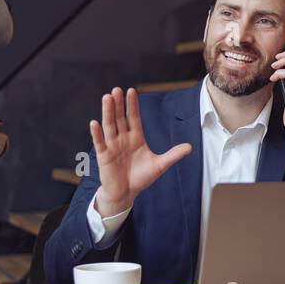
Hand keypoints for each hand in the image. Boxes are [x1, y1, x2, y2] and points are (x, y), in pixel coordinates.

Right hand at [90, 87, 190, 215]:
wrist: (126, 193)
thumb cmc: (141, 178)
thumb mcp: (160, 165)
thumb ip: (173, 155)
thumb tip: (190, 147)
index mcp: (136, 138)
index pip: (134, 118)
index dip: (132, 105)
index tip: (132, 91)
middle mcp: (123, 139)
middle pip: (120, 118)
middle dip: (119, 104)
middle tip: (117, 90)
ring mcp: (112, 146)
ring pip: (110, 126)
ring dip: (108, 112)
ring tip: (107, 98)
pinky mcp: (104, 156)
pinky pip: (100, 143)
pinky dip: (97, 133)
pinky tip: (94, 123)